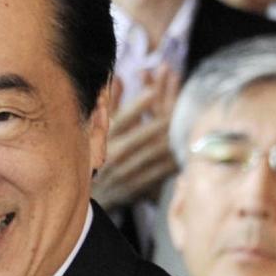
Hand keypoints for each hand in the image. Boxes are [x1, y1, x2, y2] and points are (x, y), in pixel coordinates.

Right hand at [91, 68, 178, 209]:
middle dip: (164, 118)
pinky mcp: (135, 188)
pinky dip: (173, 160)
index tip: (153, 91)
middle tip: (183, 106)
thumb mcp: (94, 130)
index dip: (137, 105)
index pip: (121, 119)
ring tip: (190, 124)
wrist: (85, 198)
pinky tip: (186, 150)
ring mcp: (124, 174)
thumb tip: (118, 77)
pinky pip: (159, 173)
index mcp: (101, 140)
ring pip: (154, 153)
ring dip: (173, 138)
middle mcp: (112, 156)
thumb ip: (109, 104)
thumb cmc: (91, 158)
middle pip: (143, 135)